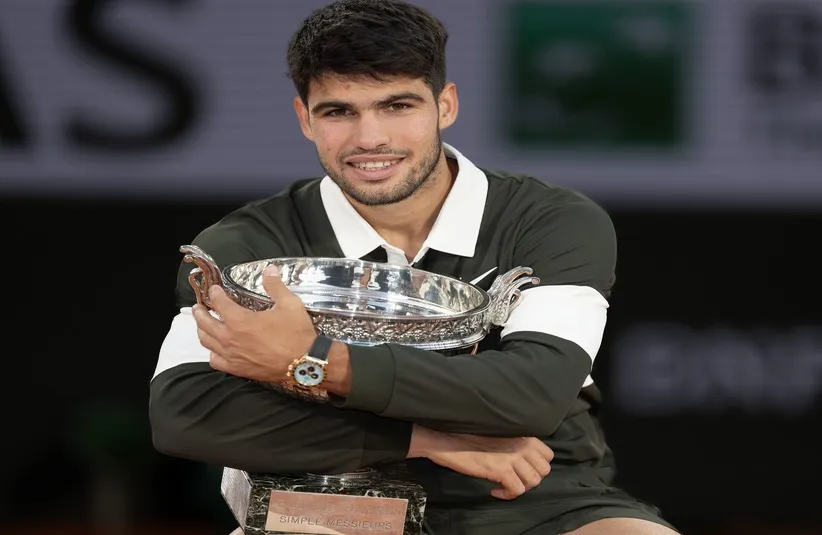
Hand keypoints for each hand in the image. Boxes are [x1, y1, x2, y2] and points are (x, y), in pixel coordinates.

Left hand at [191, 266, 317, 381]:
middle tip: (199, 307)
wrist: (303, 363)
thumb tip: (270, 269)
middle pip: (205, 323)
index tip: (215, 289)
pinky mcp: (237, 369)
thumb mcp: (289, 303)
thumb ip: (275, 286)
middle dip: (200, 312)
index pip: (219, 302)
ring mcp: (231, 355)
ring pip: (206, 342)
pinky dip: (212, 353)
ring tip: (203, 326)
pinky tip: (216, 349)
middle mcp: (229, 337)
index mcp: (239, 319)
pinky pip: (215, 361)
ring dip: (202, 331)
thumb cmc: (296, 333)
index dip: (215, 293)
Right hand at [408, 426, 552, 499]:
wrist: (449, 440)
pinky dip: (507, 494)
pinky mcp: (502, 470)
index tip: (522, 470)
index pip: (548, 455)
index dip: (537, 466)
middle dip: (530, 479)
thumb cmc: (468, 436)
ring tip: (504, 486)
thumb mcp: (498, 434)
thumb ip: (514, 443)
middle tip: (514, 480)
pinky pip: (516, 490)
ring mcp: (513, 458)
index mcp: (523, 435)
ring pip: (533, 482)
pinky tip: (494, 490)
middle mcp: (523, 445)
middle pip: (543, 471)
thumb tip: (523, 458)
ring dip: (520, 488)